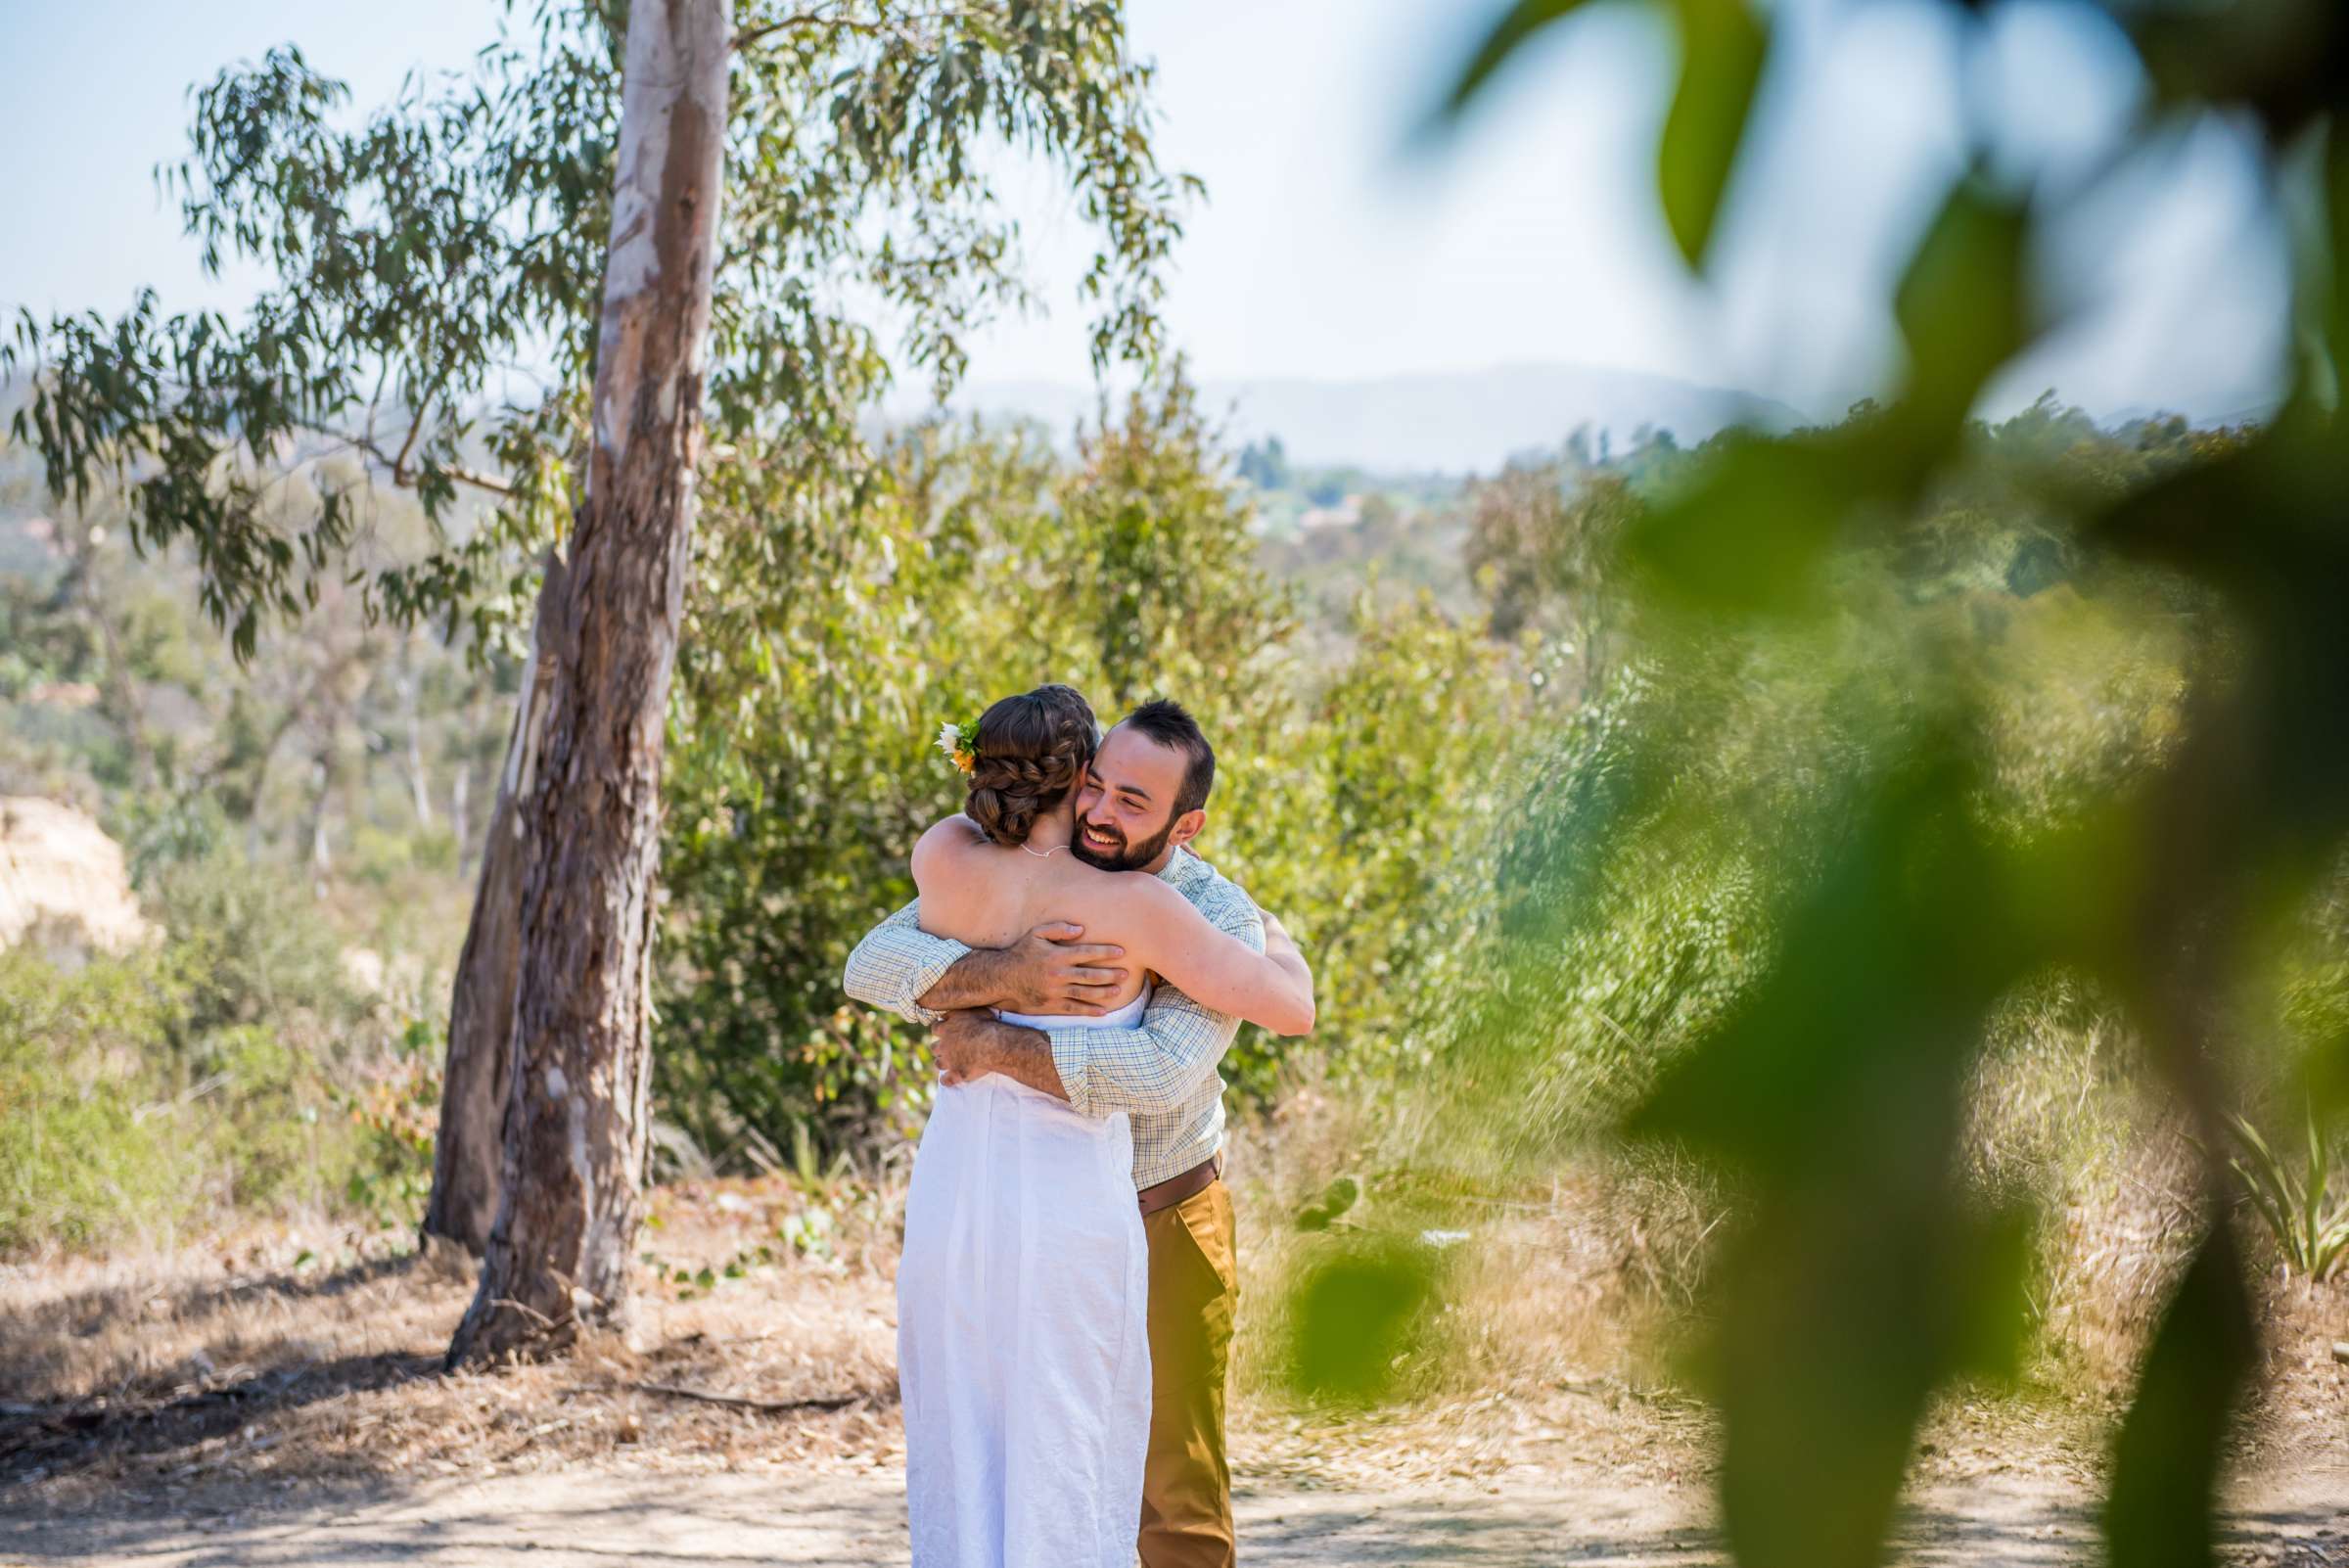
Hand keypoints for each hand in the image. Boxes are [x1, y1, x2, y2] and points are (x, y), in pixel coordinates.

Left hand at [935, 1010, 1010, 1085]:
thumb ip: (961, 1012)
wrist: (993, 1044)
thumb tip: (953, 1010)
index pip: (935, 1028)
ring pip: (938, 1063)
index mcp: (946, 1028)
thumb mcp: (972, 1010)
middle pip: (934, 1047)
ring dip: (942, 1063)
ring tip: (948, 1063)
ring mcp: (949, 1061)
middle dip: (939, 1048)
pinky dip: (947, 1080)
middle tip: (947, 1048)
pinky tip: (948, 1081)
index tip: (944, 1029)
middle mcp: (944, 1044)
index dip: (940, 1029)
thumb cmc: (986, 1025)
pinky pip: (946, 1080)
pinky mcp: (957, 1074)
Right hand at [993, 921, 1127, 1015]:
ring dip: (1104, 992)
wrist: (1003, 978)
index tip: (1121, 952)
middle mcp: (1058, 974)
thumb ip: (1058, 928)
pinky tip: (1103, 1012)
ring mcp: (1055, 992)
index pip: (1086, 953)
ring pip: (1085, 993)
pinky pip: (1074, 1009)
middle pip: (1090, 975)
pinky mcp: (1051, 1005)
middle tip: (1126, 974)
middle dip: (1110, 974)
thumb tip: (1080, 929)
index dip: (1105, 952)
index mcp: (1057, 955)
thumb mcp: (1036, 934)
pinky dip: (1089, 1011)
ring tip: (1118, 990)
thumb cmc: (1022, 952)